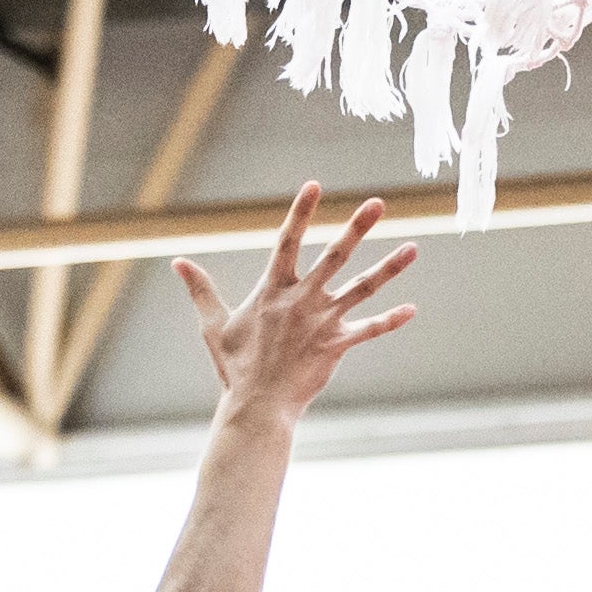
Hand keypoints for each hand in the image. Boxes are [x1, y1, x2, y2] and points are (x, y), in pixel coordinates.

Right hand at [174, 183, 418, 422]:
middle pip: (335, 256)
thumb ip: (201, 290)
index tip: (315, 185)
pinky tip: (412, 309)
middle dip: (358, 228)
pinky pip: (368, 331)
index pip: (288, 240)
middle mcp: (302, 300)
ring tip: (414, 247)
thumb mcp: (214, 325)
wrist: (257, 406)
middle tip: (379, 203)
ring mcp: (322, 322)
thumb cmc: (235, 367)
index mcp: (273, 290)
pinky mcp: (336, 346)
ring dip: (389, 268)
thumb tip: (177, 262)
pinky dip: (389, 321)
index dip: (301, 212)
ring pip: (362, 288)